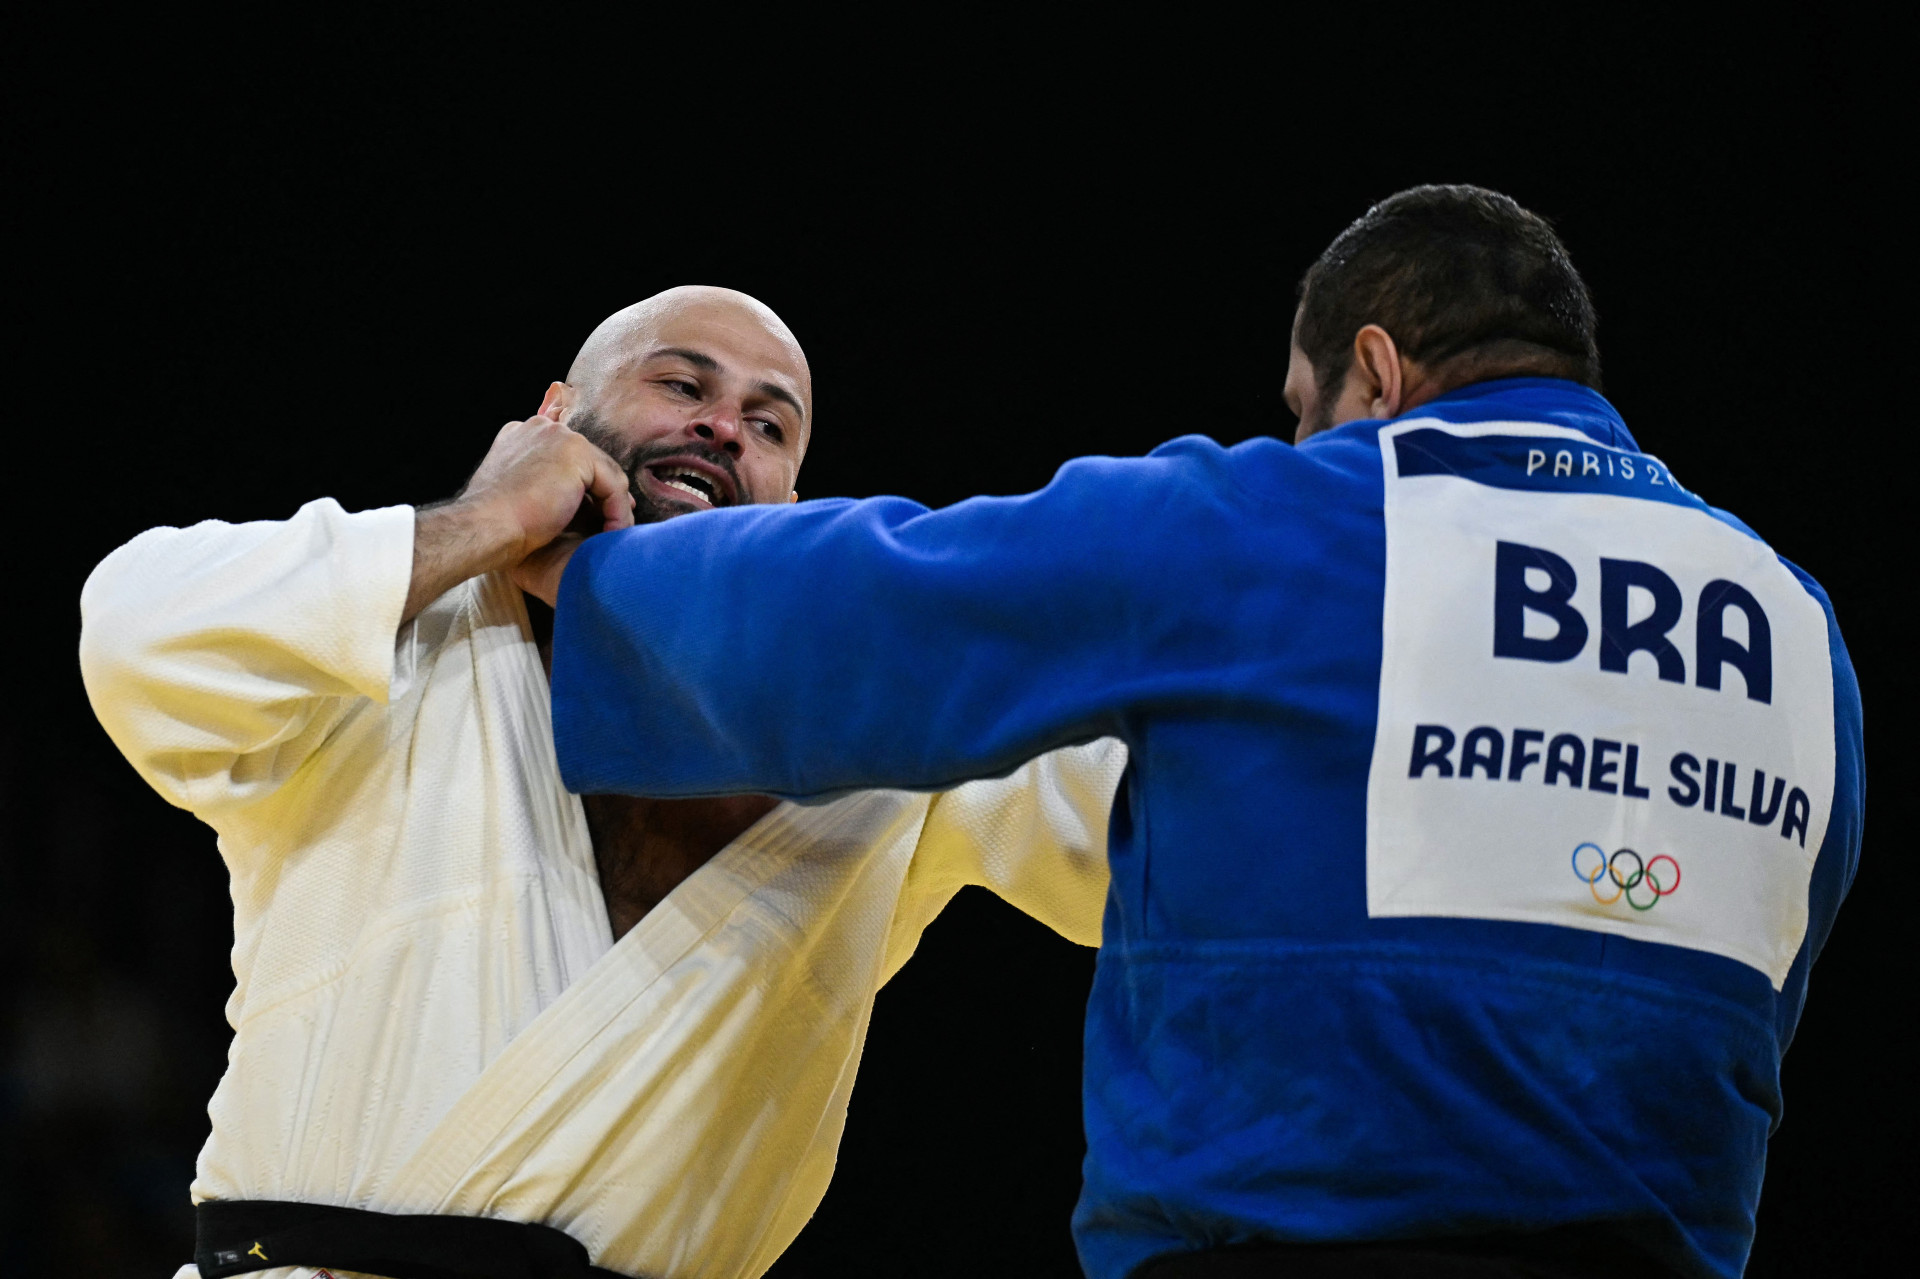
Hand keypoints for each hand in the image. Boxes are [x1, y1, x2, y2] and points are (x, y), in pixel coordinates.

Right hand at [404, 417, 633, 622]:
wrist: (486, 527)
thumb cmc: (494, 523)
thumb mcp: (513, 495)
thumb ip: (536, 485)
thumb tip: (564, 499)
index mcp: (521, 435)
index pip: (566, 456)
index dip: (583, 484)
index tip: (595, 511)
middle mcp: (541, 428)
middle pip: (590, 461)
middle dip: (604, 492)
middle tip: (613, 521)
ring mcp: (559, 437)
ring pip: (604, 473)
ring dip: (613, 506)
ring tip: (613, 533)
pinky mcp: (577, 453)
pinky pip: (613, 485)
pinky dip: (618, 512)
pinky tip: (614, 533)